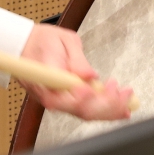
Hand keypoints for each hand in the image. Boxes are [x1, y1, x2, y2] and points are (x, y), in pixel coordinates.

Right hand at [20, 23, 134, 119]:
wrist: (26, 46)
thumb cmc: (42, 41)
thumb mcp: (62, 40)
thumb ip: (77, 59)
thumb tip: (90, 75)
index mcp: (48, 81)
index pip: (66, 98)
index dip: (85, 99)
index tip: (99, 89)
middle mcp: (52, 97)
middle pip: (81, 111)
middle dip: (108, 105)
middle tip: (124, 92)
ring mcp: (59, 102)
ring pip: (86, 114)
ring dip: (110, 109)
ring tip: (128, 99)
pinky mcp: (66, 102)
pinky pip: (86, 111)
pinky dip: (106, 111)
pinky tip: (121, 108)